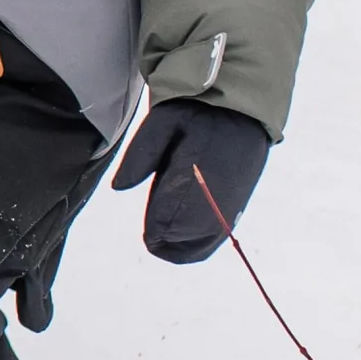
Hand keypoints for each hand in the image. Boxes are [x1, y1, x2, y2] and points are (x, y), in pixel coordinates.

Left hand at [111, 99, 270, 264]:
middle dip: (162, 238)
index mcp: (192, 180)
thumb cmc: (196, 116)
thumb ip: (140, 156)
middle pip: (182, 241)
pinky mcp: (237, 209)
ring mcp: (228, 208)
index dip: (153, 228)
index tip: (146, 222)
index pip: (166, 223)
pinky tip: (181, 229)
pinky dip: (196, 242)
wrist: (242, 113)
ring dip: (178, 244)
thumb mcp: (162, 123)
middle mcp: (214, 201)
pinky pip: (215, 239)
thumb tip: (118, 187)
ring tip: (163, 228)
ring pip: (199, 246)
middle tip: (151, 228)